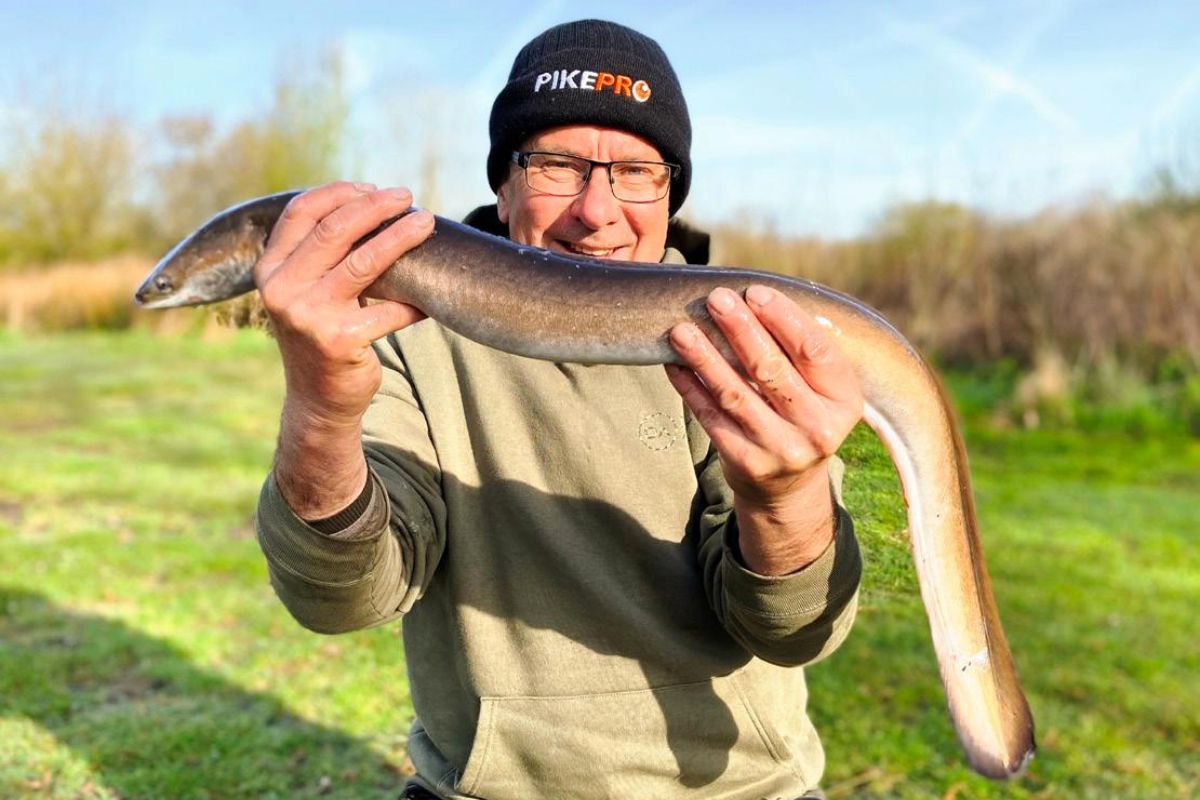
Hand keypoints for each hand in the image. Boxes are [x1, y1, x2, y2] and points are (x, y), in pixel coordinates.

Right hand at [255, 181, 434, 426]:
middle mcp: (282, 289)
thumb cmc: (321, 333)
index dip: (339, 192)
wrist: (318, 399)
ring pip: (364, 261)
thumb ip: (320, 253)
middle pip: (334, 229)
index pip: (301, 212)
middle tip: (407, 197)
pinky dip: (414, 302)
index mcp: (270, 269)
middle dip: (375, 206)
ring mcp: (308, 315)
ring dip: (401, 237)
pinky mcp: (339, 340)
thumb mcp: (306, 290)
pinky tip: (432, 297)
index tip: (373, 188)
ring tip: (427, 223)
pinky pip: (389, 311)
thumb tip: (371, 204)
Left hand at [665, 284, 863, 572]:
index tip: (754, 292)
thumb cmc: (800, 416)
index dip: (783, 318)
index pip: (814, 351)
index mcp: (844, 400)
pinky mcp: (747, 463)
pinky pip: (711, 418)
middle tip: (716, 299)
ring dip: (704, 358)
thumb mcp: (819, 390)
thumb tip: (753, 298)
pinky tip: (673, 364)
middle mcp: (818, 428)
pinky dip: (690, 388)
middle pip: (771, 370)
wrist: (788, 488)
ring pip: (735, 395)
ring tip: (681, 330)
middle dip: (740, 330)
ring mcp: (781, 450)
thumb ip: (798, 351)